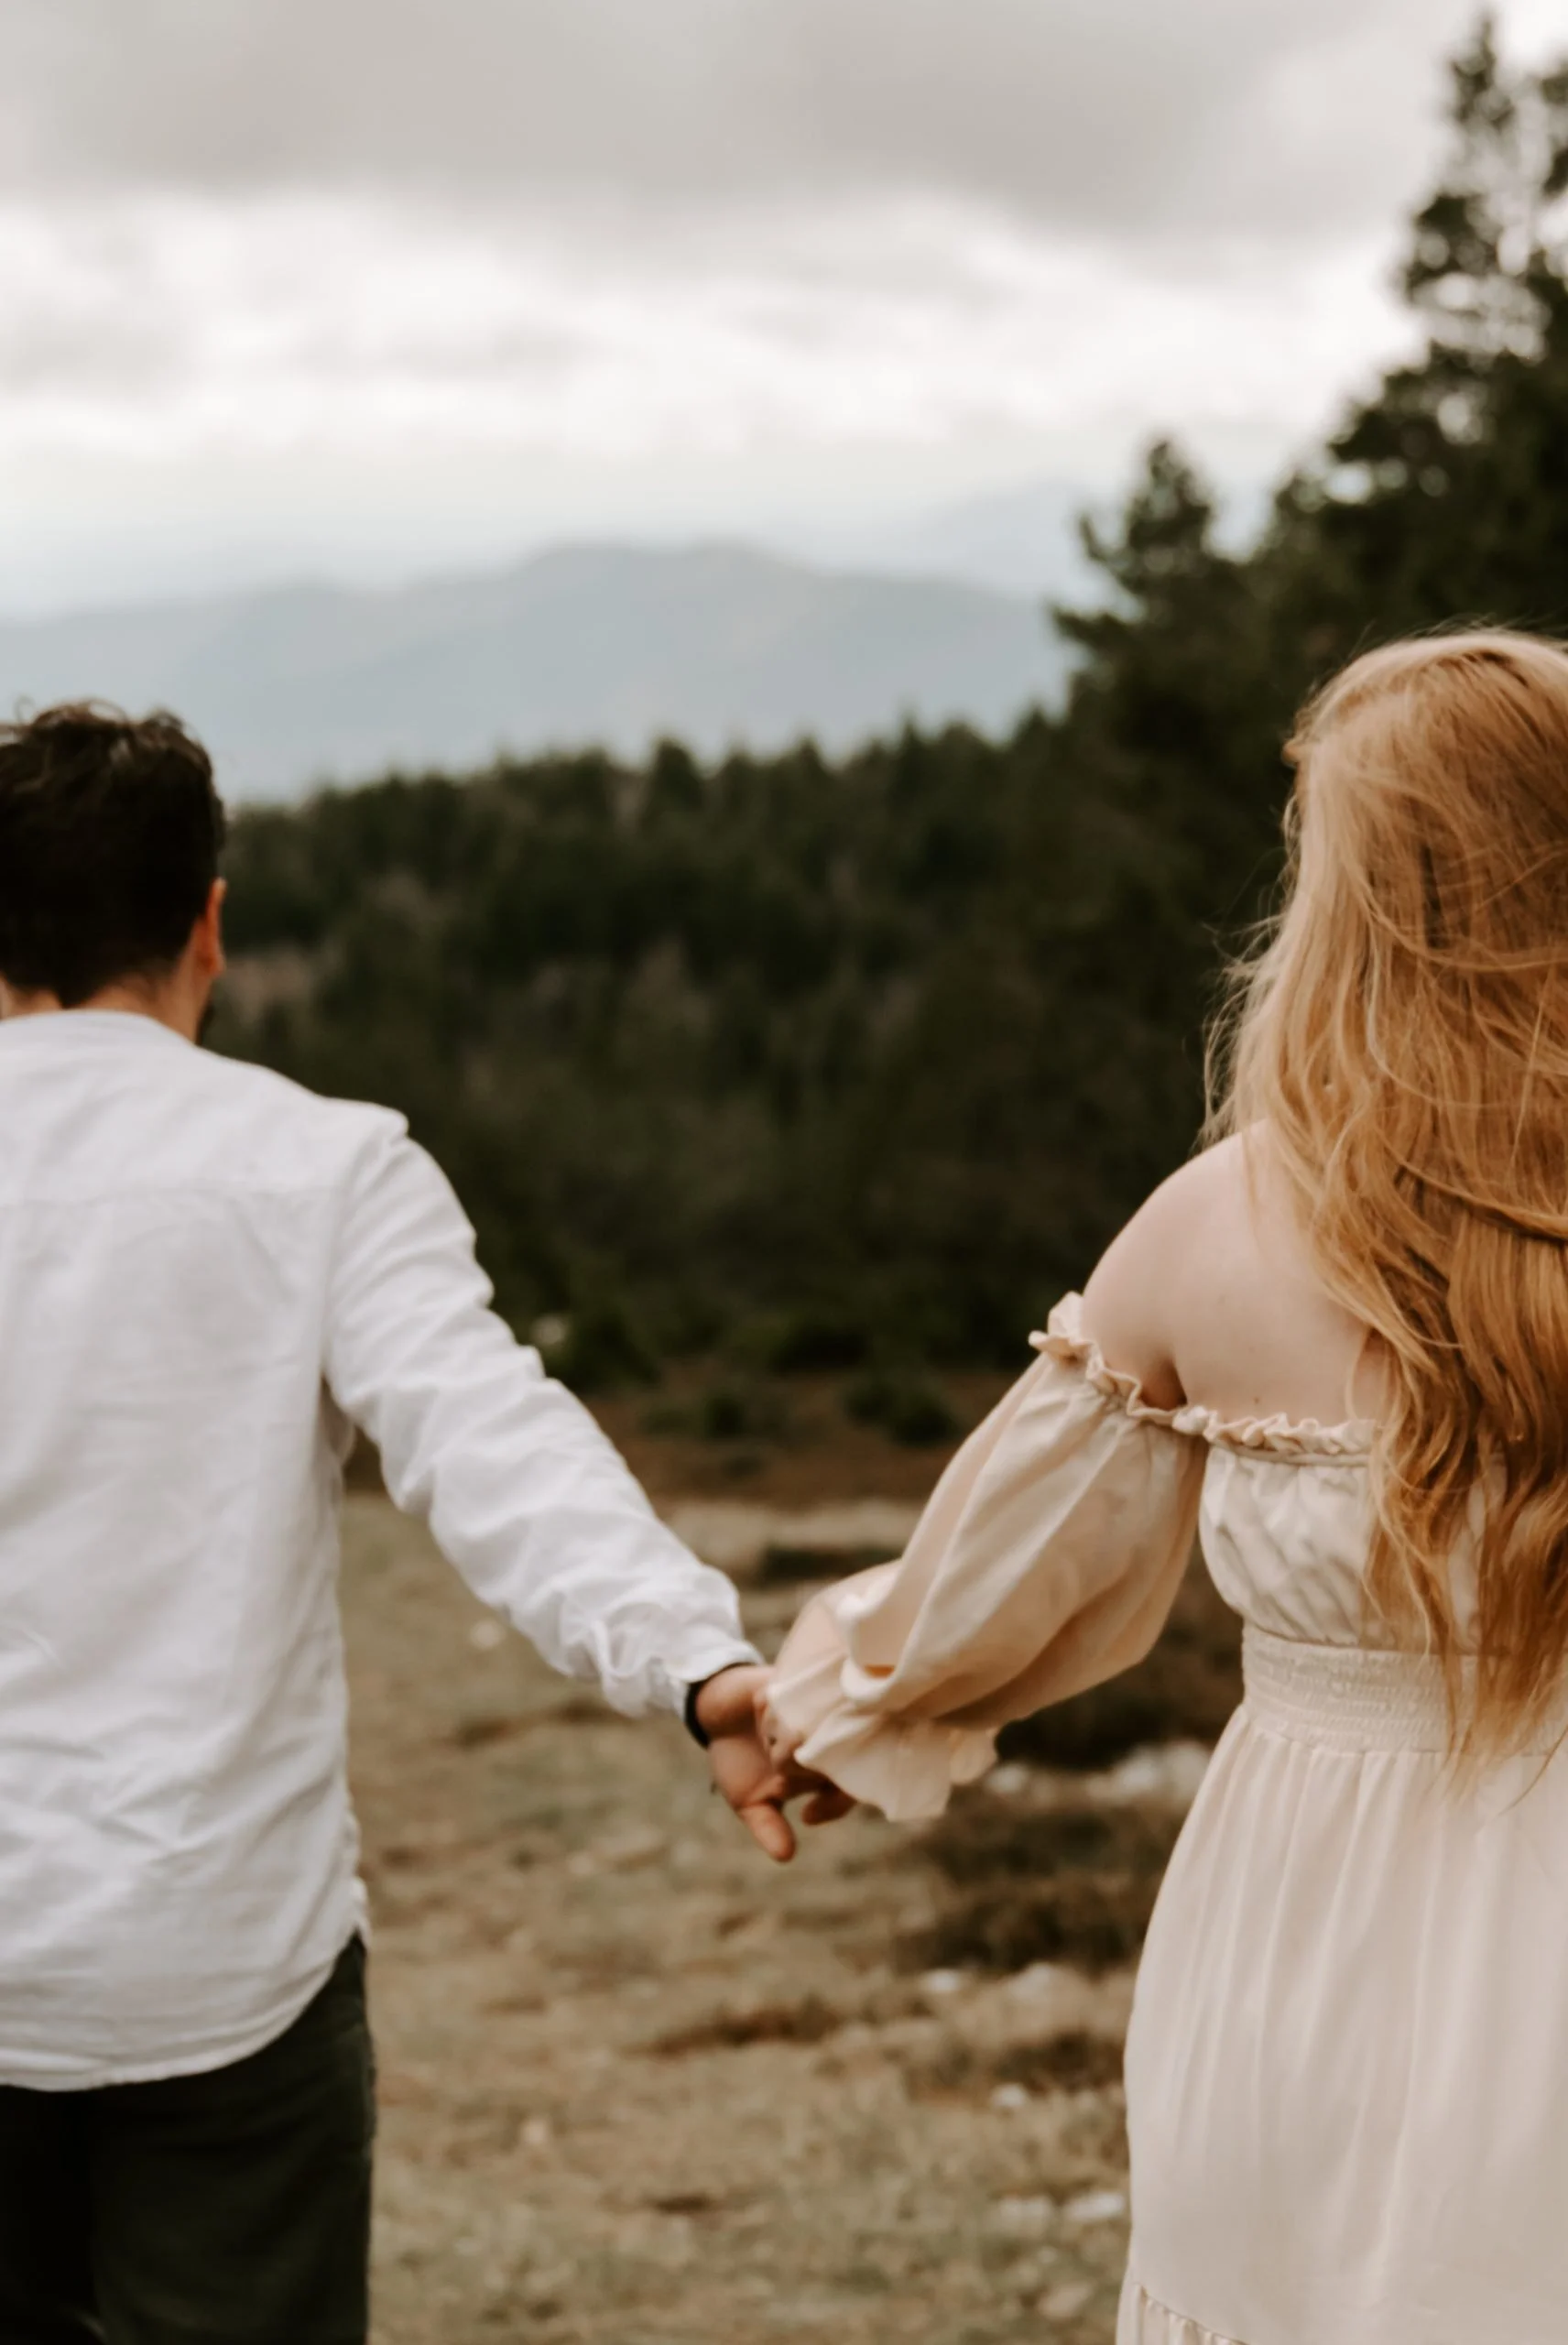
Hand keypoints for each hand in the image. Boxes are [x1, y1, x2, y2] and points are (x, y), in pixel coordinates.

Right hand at [694, 1666, 852, 1860]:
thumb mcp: (748, 1800)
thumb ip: (767, 1827)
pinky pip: (800, 1694)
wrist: (713, 1710)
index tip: (806, 1815)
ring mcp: (812, 1706)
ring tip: (771, 1749)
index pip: (850, 1788)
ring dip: (796, 1743)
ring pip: (823, 1726)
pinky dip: (782, 1712)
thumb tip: (786, 1857)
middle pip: (846, 1755)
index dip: (835, 1806)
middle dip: (815, 1773)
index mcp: (823, 1767)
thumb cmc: (739, 1758)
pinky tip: (766, 1719)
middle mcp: (824, 1735)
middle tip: (784, 1780)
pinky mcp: (793, 1679)